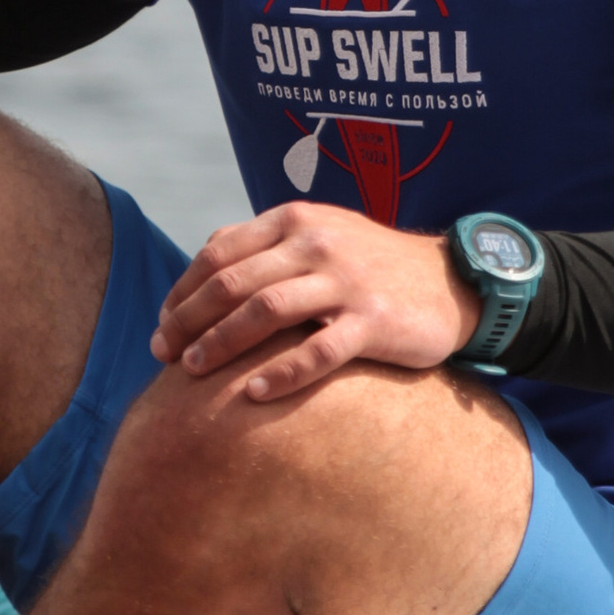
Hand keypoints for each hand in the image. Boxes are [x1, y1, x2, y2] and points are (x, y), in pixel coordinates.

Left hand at [150, 201, 481, 403]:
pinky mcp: (374, 320)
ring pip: (266, 310)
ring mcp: (346, 280)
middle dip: (188, 320)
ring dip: (221, 343)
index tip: (162, 326)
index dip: (182, 291)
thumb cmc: (371, 266)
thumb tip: (202, 270)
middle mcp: (316, 243)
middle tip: (163, 355)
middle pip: (232, 282)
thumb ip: (266, 247)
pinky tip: (254, 394)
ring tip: (191, 373)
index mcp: (294, 220)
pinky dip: (282, 373)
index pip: (219, 252)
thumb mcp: (319, 236)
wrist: (451, 280)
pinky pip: (318, 350)